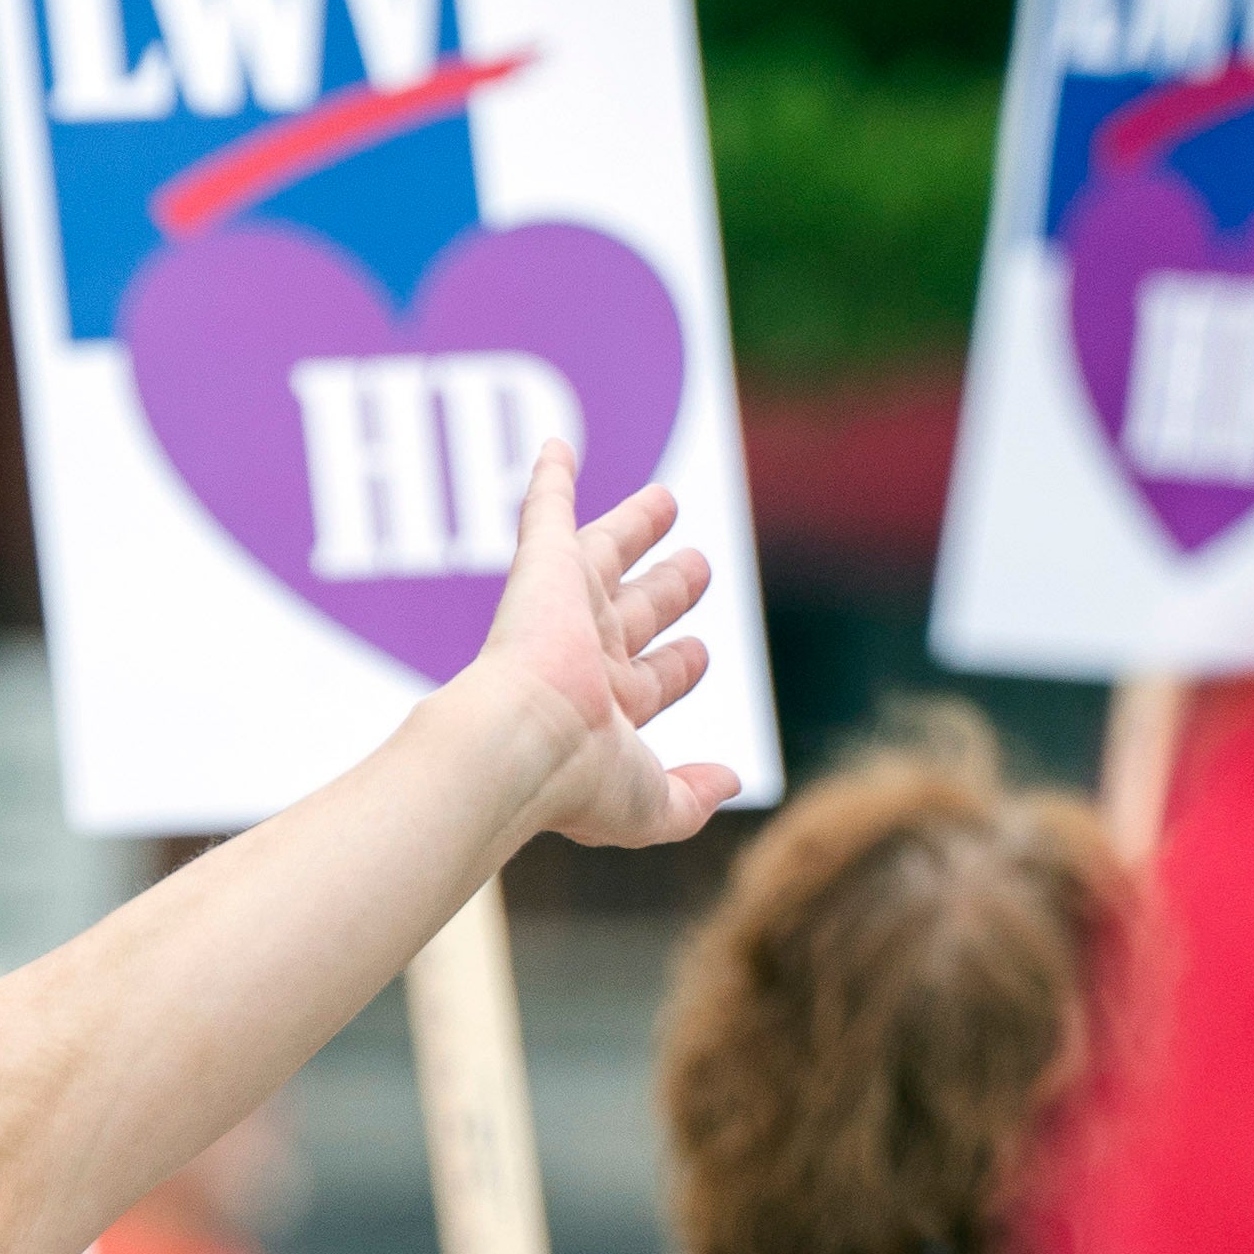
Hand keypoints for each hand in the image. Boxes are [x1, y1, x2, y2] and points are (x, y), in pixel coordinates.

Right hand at [457, 440, 737, 849]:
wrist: (521, 744)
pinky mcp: (542, 569)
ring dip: (633, 526)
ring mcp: (564, 609)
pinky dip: (550, 479)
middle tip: (697, 567)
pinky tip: (558, 448)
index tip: (699, 653)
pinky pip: (546, 511)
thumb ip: (691, 798)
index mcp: (609, 708)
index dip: (678, 666)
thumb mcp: (650, 806)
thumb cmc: (579, 779)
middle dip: (668, 591)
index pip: (652, 679)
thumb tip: (732, 780)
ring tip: (666, 500)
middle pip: (638, 611)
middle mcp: (587, 656)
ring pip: (605, 554)